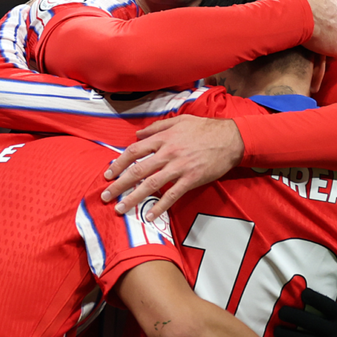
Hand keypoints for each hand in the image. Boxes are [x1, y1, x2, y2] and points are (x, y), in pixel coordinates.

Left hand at [103, 115, 244, 217]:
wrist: (230, 138)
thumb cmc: (205, 129)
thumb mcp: (179, 120)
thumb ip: (156, 128)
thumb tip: (137, 135)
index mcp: (163, 139)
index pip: (133, 151)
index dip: (118, 163)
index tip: (108, 174)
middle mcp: (168, 153)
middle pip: (137, 170)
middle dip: (119, 184)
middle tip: (106, 196)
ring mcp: (179, 167)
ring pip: (151, 184)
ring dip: (134, 198)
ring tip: (121, 209)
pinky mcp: (191, 179)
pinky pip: (172, 195)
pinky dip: (160, 206)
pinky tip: (150, 215)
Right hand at [282, 0, 336, 58]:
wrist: (298, 15)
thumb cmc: (298, 0)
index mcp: (333, 0)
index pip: (335, 5)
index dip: (327, 12)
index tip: (318, 17)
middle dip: (335, 27)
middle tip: (321, 32)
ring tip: (327, 45)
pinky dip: (333, 55)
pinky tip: (323, 55)